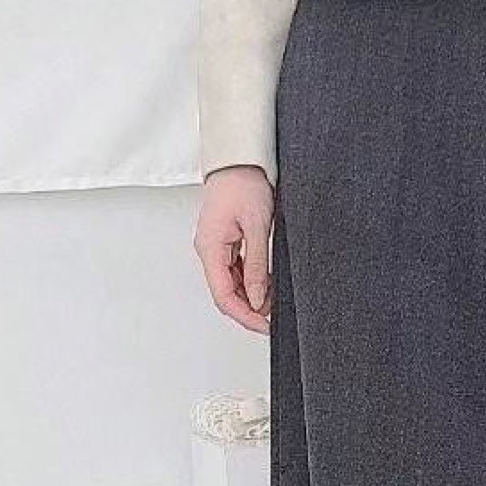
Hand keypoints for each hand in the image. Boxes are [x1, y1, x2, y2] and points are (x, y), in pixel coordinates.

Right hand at [194, 164, 274, 333]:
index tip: (266, 326)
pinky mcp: (226, 243)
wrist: (239, 159)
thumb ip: (256, 266)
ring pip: (232, 284)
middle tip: (275, 317)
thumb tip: (256, 298)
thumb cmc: (244, 183)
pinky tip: (268, 283)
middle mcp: (209, 251)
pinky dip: (252, 281)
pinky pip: (236, 270)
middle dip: (250, 309)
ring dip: (252, 295)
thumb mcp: (256, 227)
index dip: (245, 316)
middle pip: (226, 294)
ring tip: (276, 299)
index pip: (223, 296)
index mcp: (210, 248)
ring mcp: (216, 248)